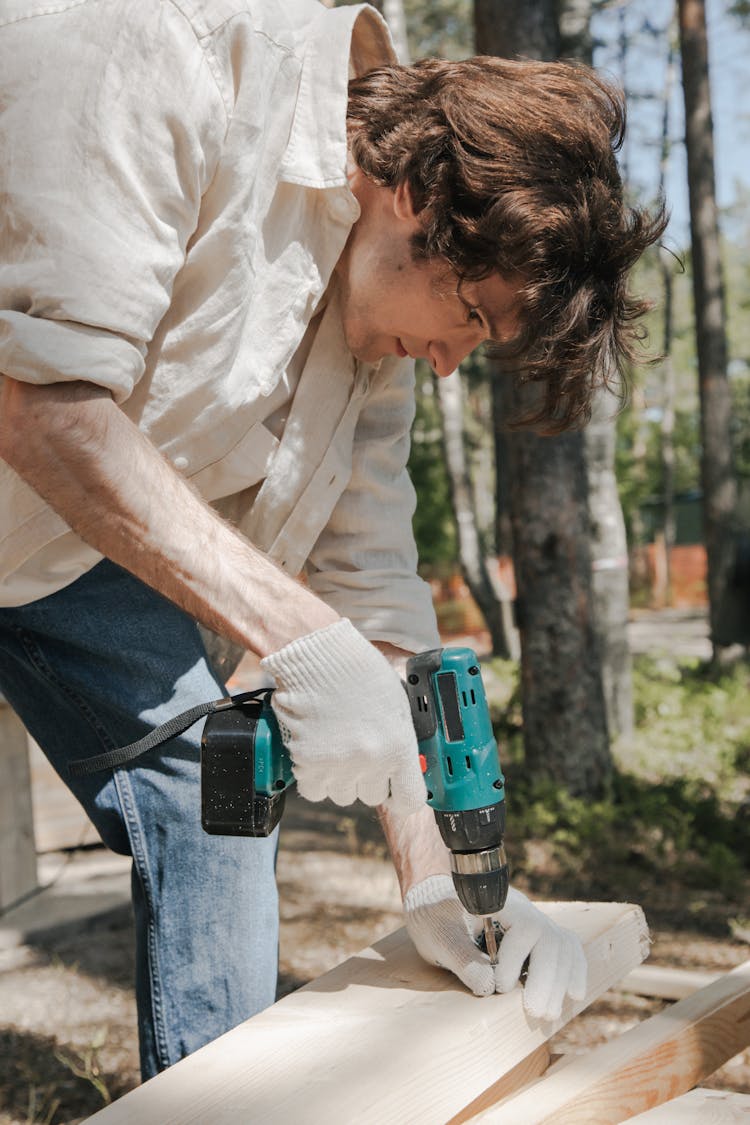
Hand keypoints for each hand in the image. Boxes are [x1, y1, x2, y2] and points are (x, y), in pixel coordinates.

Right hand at [261, 618, 426, 812]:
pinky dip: (315, 778)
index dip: (403, 797)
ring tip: (337, 747)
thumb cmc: (359, 671)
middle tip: (360, 753)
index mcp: (399, 746)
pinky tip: (318, 753)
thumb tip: (404, 766)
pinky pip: (314, 791)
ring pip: (342, 795)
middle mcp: (371, 761)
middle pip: (372, 796)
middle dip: (368, 779)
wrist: (318, 655)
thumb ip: (401, 740)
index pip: (409, 799)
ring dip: (341, 779)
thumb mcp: (396, 703)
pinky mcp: (308, 763)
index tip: (396, 790)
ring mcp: (338, 765)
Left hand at [403, 875, 586, 1020]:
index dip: (516, 960)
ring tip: (547, 1014)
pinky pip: (566, 948)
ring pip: (562, 946)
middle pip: (550, 939)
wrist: (435, 904)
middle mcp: (522, 910)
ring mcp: (533, 922)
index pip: (524, 928)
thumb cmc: (434, 917)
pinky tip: (574, 993)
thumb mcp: (438, 937)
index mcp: (498, 902)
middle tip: (535, 1013)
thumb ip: (461, 958)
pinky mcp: (537, 937)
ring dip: (560, 981)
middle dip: (547, 979)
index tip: (499, 985)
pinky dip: (573, 969)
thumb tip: (488, 986)